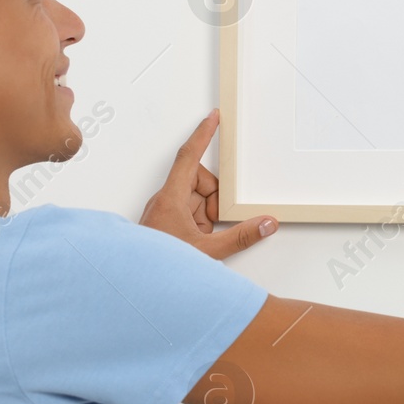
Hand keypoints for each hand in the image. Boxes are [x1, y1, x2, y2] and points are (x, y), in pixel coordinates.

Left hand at [139, 108, 276, 259]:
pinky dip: (202, 222)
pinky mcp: (167, 223)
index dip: (203, 134)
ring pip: (197, 198)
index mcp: (170, 199)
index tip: (214, 117)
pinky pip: (192, 212)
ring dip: (208, 214)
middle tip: (218, 220)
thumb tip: (265, 223)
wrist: (138, 286)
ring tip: (205, 237)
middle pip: (199, 181)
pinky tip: (202, 240)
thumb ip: (240, 237)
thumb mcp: (207, 252)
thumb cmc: (159, 267)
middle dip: (215, 198)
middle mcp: (165, 201)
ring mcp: (165, 212)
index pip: (189, 156)